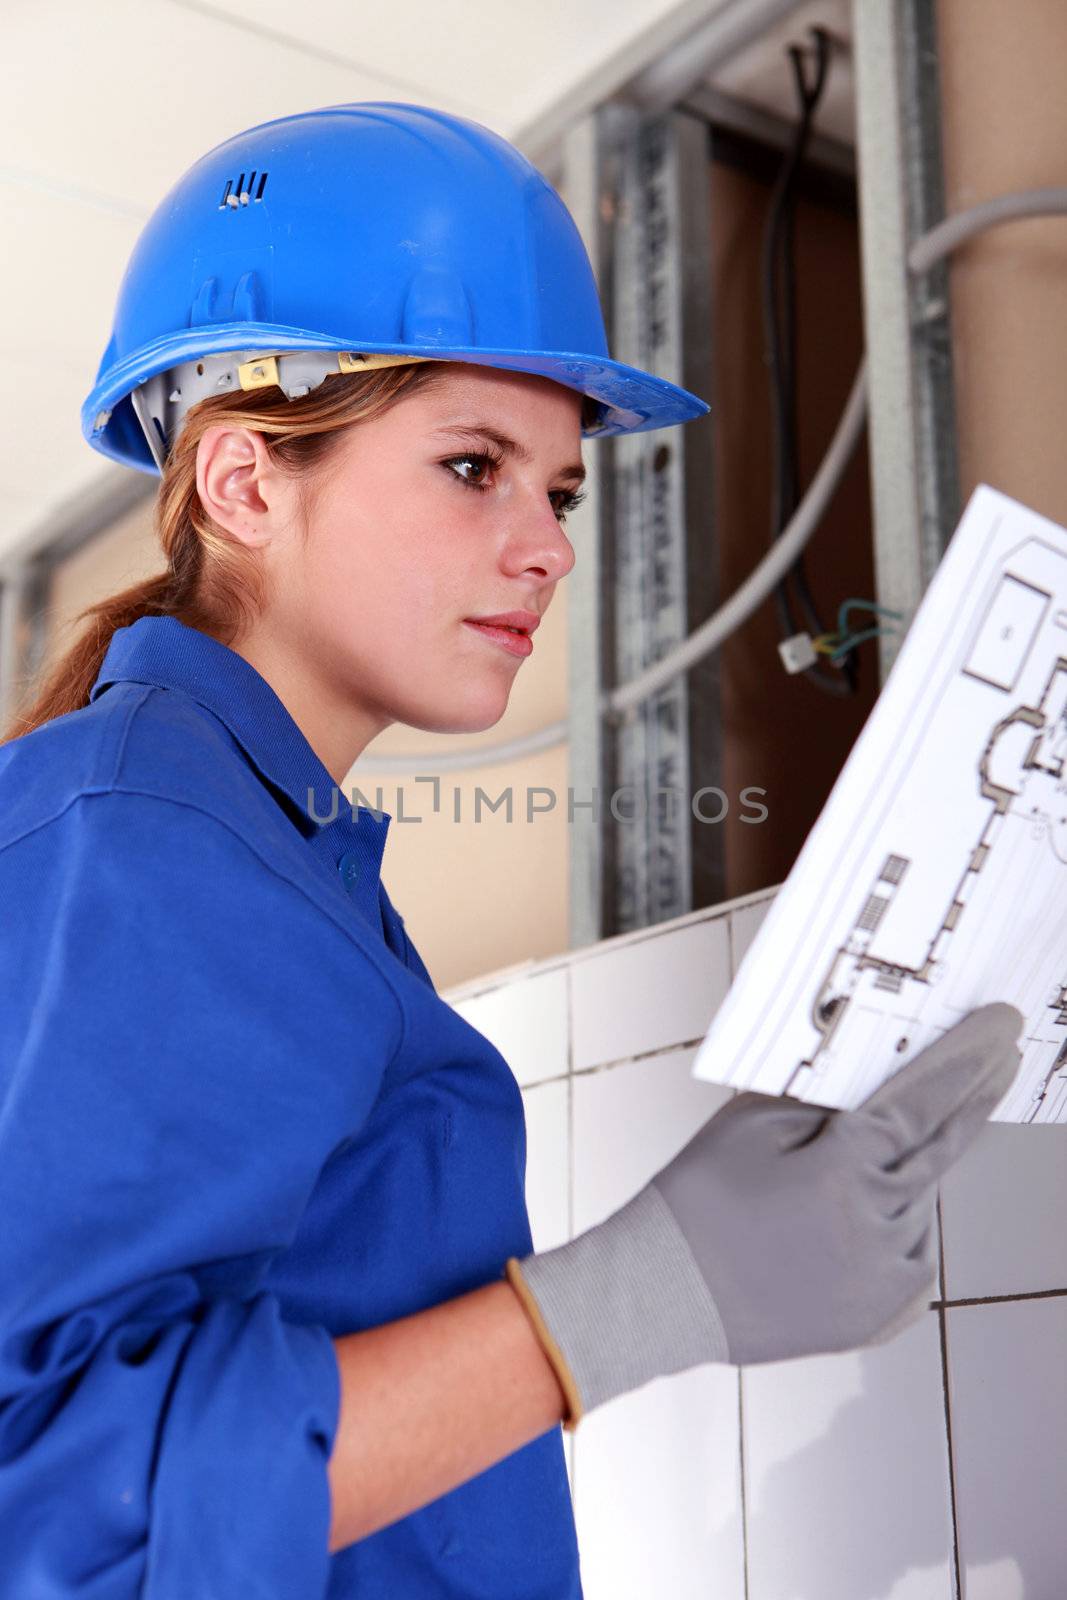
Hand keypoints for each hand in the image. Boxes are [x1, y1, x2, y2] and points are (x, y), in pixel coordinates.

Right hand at [506, 1003, 1022, 1425]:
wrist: (663, 1294)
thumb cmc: (699, 1199)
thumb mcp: (754, 1122)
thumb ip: (827, 1097)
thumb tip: (885, 1075)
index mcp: (844, 1174)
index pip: (926, 1100)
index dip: (968, 1057)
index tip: (1001, 1026)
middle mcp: (879, 1231)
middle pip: (945, 1147)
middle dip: (976, 1098)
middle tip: (1002, 1059)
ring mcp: (887, 1281)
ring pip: (923, 1200)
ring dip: (908, 1171)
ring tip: (845, 1172)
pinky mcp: (883, 1315)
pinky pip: (911, 1251)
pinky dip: (895, 1224)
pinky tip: (849, 1220)